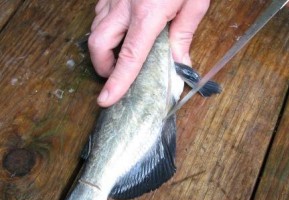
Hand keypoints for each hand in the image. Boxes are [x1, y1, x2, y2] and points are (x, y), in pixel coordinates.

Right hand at [88, 0, 209, 106]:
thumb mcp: (194, 1)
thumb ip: (183, 34)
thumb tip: (180, 64)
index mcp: (148, 14)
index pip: (129, 57)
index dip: (117, 82)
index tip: (105, 100)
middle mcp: (124, 6)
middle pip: (98, 45)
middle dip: (103, 66)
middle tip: (116, 74)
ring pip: (94, 29)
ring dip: (102, 49)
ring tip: (119, 55)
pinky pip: (98, 14)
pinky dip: (104, 29)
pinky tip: (119, 31)